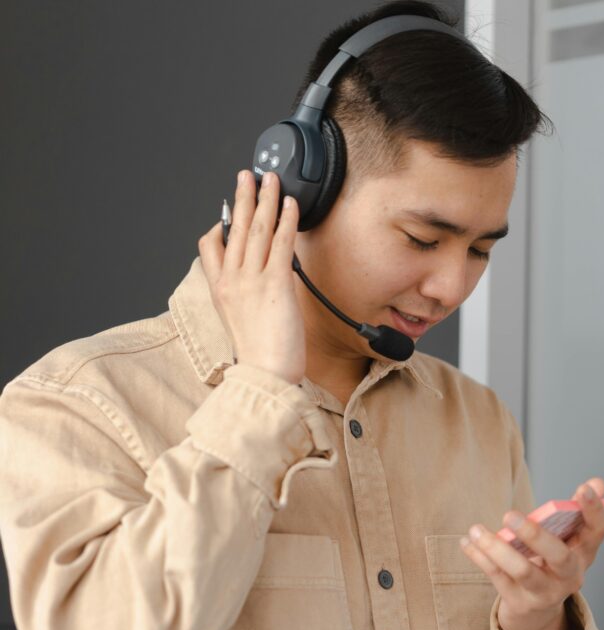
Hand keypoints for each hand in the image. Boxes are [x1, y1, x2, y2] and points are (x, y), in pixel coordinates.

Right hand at [197, 171, 304, 383]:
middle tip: (248, 175)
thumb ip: (244, 294)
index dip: (219, 224)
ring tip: (270, 179)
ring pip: (256, 229)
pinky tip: (290, 205)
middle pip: (234, 229)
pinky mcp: (275, 284)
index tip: (228, 210)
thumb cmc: (261, 356)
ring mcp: (251, 281)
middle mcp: (231, 281)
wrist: (265, 376)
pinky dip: (285, 220)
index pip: (209, 247)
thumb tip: (260, 275)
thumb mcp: (241, 321)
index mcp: (219, 290)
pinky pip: (280, 244)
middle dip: (242, 198)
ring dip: (264, 199)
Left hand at [460, 477, 603, 629]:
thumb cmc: (552, 561)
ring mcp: (546, 592)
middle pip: (559, 557)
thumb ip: (576, 509)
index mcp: (585, 552)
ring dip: (497, 549)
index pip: (598, 531)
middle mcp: (570, 576)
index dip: (594, 510)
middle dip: (535, 535)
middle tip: (509, 515)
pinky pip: (498, 579)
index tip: (583, 488)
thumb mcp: (568, 539)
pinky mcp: (521, 602)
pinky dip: (481, 558)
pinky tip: (468, 542)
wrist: (538, 609)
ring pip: (523, 572)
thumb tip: (597, 482)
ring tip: (476, 530)